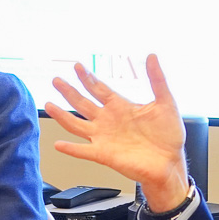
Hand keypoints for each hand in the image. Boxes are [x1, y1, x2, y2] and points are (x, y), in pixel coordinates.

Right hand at [45, 55, 191, 208]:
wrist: (170, 163)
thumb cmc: (169, 136)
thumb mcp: (166, 102)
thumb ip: (157, 80)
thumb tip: (151, 57)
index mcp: (121, 107)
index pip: (99, 88)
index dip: (88, 77)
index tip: (78, 66)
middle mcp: (108, 121)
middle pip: (82, 103)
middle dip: (69, 91)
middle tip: (56, 80)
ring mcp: (104, 137)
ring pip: (76, 124)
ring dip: (62, 115)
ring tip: (48, 105)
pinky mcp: (104, 154)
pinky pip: (83, 150)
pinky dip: (70, 148)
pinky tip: (59, 144)